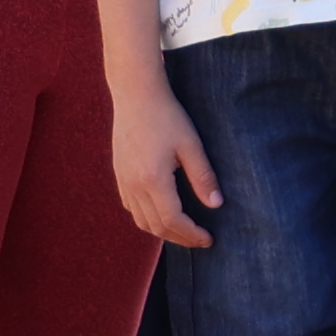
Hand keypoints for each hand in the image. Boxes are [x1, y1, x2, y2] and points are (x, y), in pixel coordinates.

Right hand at [110, 75, 221, 250]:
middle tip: (200, 240)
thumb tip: (216, 205)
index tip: (209, 239)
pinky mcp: (119, 174)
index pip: (172, 220)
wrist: (135, 95)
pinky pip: (131, 207)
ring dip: (162, 231)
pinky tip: (163, 213)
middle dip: (179, 238)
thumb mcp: (191, 144)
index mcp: (152, 179)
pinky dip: (147, 218)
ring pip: (140, 220)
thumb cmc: (167, 116)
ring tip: (185, 231)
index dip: (191, 234)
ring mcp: (123, 181)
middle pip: (155, 226)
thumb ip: (203, 176)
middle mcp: (133, 185)